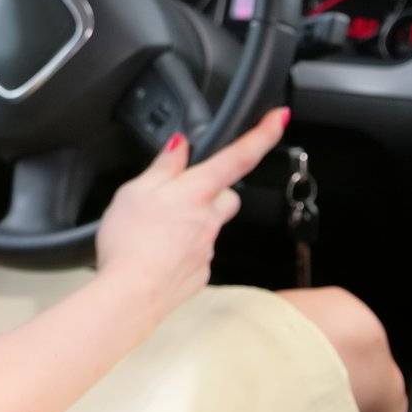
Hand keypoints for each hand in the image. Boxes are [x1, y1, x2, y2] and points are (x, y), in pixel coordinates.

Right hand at [94, 107, 289, 327]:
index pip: (238, 156)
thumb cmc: (129, 243)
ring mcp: (208, 247)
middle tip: (177, 194)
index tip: (281, 117)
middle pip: (225, 194)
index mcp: (195, 192)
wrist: (131, 295)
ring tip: (152, 229)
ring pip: (209, 223)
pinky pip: (197, 250)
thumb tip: (179, 146)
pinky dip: (180, 248)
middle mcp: (209, 218)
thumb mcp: (134, 192)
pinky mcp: (201, 271)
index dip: (263, 134)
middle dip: (210, 190)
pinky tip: (155, 252)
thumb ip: (162, 167)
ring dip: (189, 221)